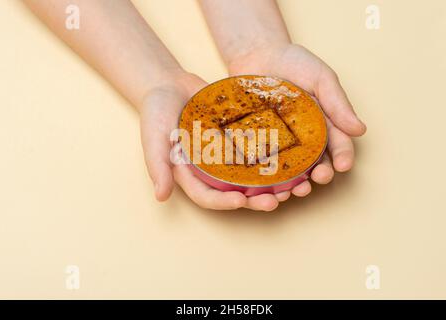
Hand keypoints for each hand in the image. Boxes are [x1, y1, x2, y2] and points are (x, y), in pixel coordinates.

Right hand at [140, 72, 289, 210]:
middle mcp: (211, 170)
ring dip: (271, 184)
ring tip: (292, 187)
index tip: (240, 201)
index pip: (207, 196)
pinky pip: (257, 149)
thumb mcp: (152, 138)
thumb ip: (156, 165)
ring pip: (251, 175)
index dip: (223, 202)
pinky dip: (273, 156)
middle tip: (275, 201)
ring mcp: (226, 155)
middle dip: (254, 200)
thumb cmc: (156, 112)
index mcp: (190, 176)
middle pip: (235, 192)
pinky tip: (293, 157)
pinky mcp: (238, 138)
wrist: (170, 84)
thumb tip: (161, 197)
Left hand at [227, 43, 366, 196]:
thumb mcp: (321, 78)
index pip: (339, 144)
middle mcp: (306, 137)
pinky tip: (268, 184)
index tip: (343, 165)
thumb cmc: (293, 63)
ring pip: (293, 169)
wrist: (257, 55)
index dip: (343, 156)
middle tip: (320, 178)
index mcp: (325, 124)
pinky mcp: (259, 142)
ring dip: (297, 183)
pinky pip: (265, 162)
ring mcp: (282, 141)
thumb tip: (360, 130)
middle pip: (317, 162)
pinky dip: (269, 176)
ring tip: (295, 189)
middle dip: (321, 173)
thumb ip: (338, 103)